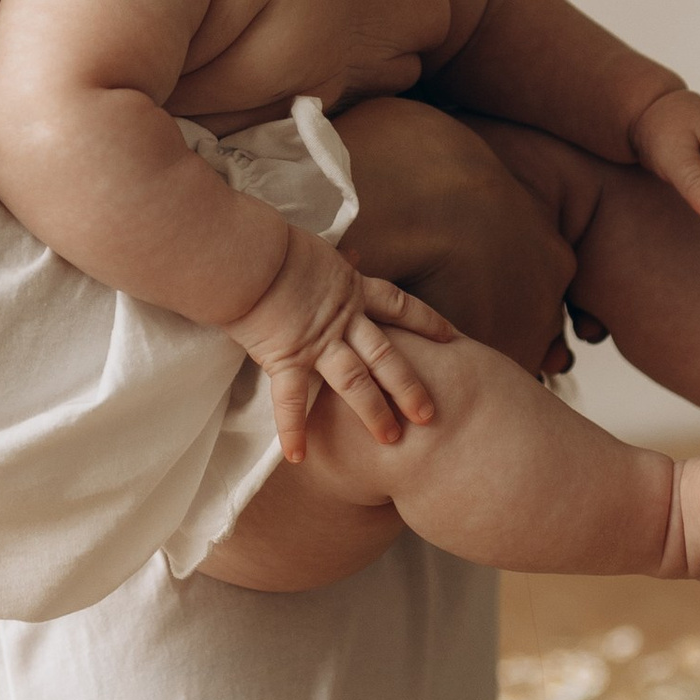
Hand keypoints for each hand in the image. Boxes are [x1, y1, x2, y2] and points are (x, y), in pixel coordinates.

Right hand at [228, 226, 456, 461]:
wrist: (249, 252)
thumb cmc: (271, 243)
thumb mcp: (314, 250)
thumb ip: (332, 262)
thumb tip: (345, 256)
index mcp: (350, 287)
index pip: (398, 305)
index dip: (426, 321)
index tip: (449, 336)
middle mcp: (343, 318)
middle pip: (387, 356)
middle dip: (409, 386)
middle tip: (430, 414)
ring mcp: (318, 341)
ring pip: (356, 381)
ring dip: (374, 411)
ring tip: (391, 440)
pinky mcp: (287, 356)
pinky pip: (292, 400)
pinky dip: (293, 429)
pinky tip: (298, 456)